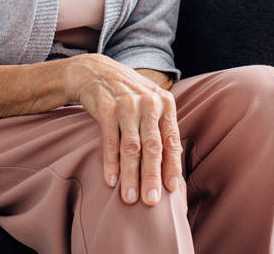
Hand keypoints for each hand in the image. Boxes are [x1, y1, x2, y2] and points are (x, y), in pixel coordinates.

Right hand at [70, 54, 184, 206]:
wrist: (97, 72)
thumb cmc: (129, 94)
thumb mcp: (151, 103)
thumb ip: (162, 127)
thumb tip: (177, 157)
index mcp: (165, 104)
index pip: (170, 140)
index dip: (172, 166)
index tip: (172, 189)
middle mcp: (148, 104)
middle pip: (152, 147)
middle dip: (152, 176)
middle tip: (151, 201)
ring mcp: (127, 105)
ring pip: (131, 147)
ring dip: (130, 175)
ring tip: (129, 198)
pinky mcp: (107, 108)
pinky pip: (110, 140)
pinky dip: (111, 162)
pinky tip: (111, 180)